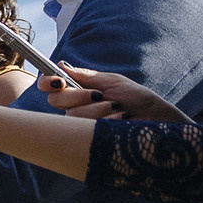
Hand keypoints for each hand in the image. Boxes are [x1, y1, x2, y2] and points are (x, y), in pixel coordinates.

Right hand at [42, 63, 187, 123]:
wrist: (156, 119)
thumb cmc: (137, 99)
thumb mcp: (112, 82)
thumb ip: (86, 76)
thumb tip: (61, 65)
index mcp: (78, 91)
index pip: (49, 86)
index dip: (47, 83)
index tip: (58, 82)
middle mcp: (74, 107)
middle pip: (55, 100)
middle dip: (78, 96)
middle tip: (99, 95)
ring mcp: (80, 124)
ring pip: (71, 115)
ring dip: (98, 110)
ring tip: (118, 109)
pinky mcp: (89, 137)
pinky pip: (85, 128)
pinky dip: (106, 120)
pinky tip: (120, 120)